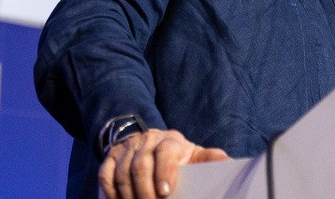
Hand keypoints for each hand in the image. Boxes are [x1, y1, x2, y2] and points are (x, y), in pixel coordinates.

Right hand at [98, 128, 228, 198]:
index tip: (165, 193)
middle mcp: (147, 140)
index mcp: (170, 141)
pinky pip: (105, 175)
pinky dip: (111, 193)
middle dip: (145, 191)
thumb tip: (229, 163)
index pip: (165, 152)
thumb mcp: (195, 154)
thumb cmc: (178, 155)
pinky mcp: (111, 157)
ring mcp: (127, 148)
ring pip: (122, 173)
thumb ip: (210, 158)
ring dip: (128, 195)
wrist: (151, 141)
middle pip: (140, 165)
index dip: (164, 172)